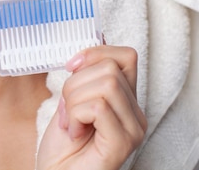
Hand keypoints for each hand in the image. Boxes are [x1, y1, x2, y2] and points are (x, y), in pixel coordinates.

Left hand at [36, 45, 146, 169]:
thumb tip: (84, 53)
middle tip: (67, 110)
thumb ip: (83, 78)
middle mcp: (136, 113)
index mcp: (125, 99)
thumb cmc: (62, 145)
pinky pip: (98, 107)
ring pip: (105, 84)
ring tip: (71, 122)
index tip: (71, 67)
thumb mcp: (71, 100)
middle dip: (75, 83)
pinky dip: (76, 115)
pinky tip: (74, 132)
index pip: (125, 56)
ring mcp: (133, 129)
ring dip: (74, 100)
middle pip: (109, 68)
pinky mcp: (123, 143)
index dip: (95, 53)